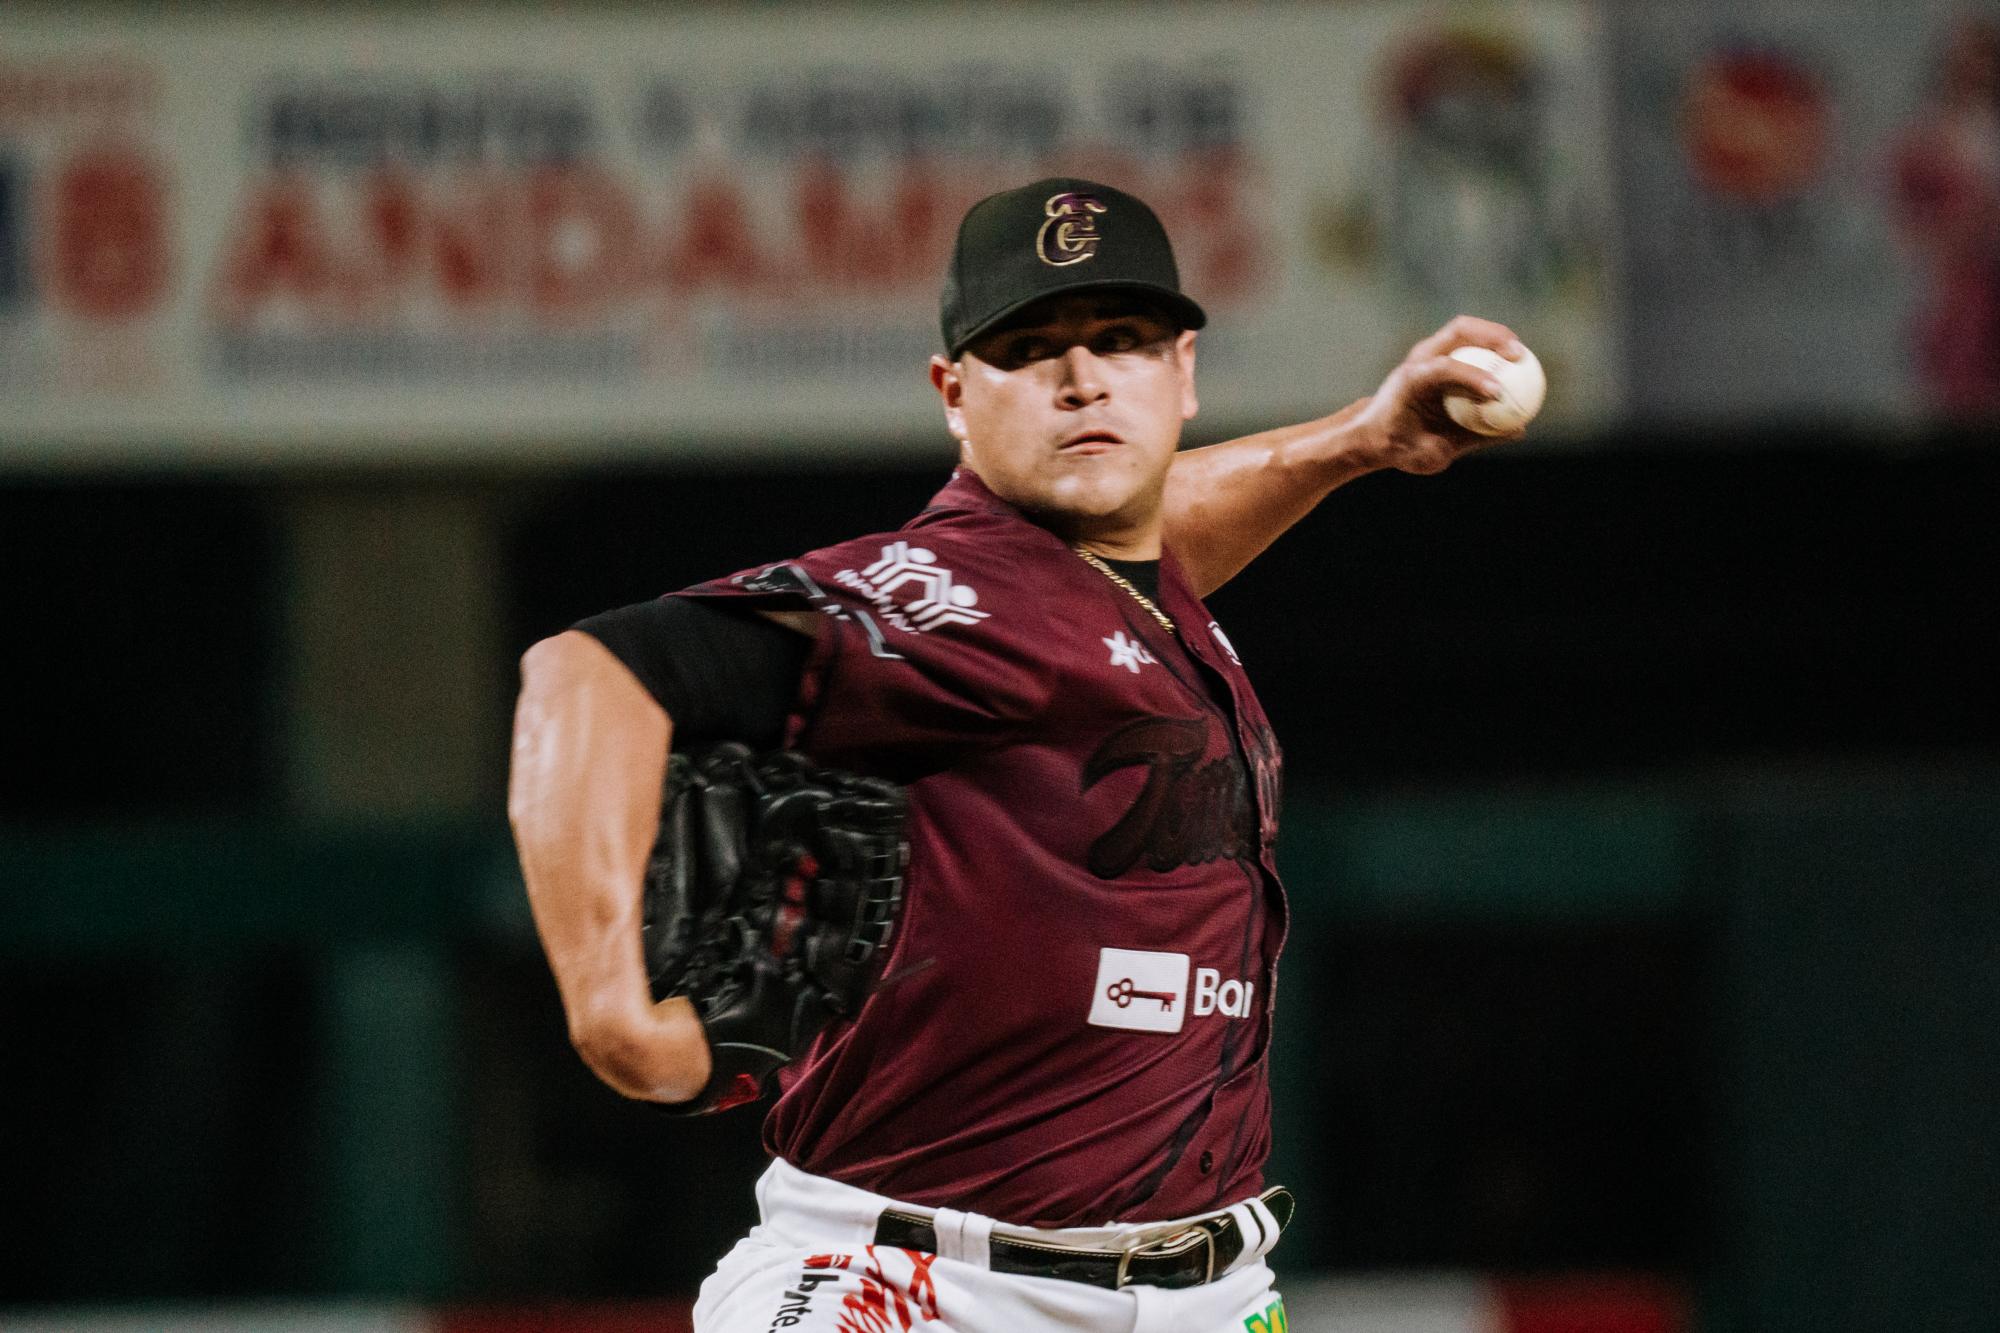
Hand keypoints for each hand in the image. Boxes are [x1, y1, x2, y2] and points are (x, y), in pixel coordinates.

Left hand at [1352, 316, 1528, 474]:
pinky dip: (1492, 347)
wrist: (1374, 434)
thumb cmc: (1400, 446)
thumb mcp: (1432, 453)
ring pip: (1467, 330)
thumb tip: (1517, 430)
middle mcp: (1420, 359)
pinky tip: (1515, 363)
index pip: (1445, 368)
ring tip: (1521, 353)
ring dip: (1496, 335)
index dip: (1474, 377)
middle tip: (1519, 355)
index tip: (1498, 392)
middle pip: (1460, 331)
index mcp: (1411, 381)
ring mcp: (1428, 352)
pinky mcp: (1439, 355)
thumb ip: (1473, 439)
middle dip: (1493, 337)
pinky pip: (1470, 344)